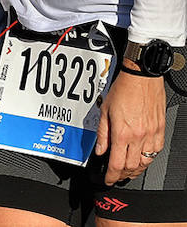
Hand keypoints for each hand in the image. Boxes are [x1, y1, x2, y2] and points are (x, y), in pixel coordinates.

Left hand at [95, 67, 164, 183]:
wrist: (142, 79)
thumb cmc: (123, 90)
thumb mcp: (105, 111)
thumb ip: (102, 134)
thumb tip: (99, 150)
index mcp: (122, 133)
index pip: (116, 164)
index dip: (111, 176)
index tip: (107, 179)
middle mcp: (138, 137)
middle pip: (131, 166)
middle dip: (122, 175)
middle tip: (116, 177)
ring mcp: (151, 135)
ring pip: (145, 162)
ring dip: (136, 170)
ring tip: (128, 172)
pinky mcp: (160, 131)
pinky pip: (156, 152)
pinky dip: (148, 159)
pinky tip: (142, 158)